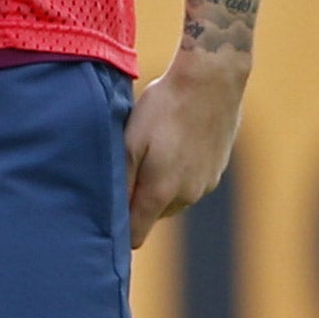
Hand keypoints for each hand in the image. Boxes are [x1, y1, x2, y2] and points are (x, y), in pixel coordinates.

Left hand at [125, 49, 249, 247]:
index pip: (137, 233)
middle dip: (136, 202)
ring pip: (172, 199)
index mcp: (161, 192)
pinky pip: (189, 183)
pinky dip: (176, 173)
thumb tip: (110, 208)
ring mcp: (205, 185)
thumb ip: (121, 178)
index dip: (118, 231)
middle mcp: (187, 196)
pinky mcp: (216, 171)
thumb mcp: (130, 139)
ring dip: (157, 186)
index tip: (102, 217)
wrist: (210, 83)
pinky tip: (169, 144)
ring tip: (145, 151)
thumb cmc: (163, 108)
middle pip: (153, 215)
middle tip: (121, 169)